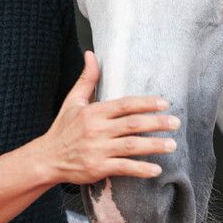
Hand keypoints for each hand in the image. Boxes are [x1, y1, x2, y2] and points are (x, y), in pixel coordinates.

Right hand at [38, 51, 179, 184]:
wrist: (47, 158)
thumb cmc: (63, 129)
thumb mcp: (73, 101)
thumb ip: (87, 78)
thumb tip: (91, 54)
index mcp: (93, 111)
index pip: (125, 104)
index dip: (146, 103)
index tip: (164, 103)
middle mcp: (97, 129)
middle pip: (132, 124)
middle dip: (156, 123)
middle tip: (176, 122)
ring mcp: (98, 149)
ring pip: (131, 145)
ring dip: (154, 145)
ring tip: (172, 144)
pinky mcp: (98, 168)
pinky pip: (124, 167)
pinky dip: (140, 169)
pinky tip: (156, 169)